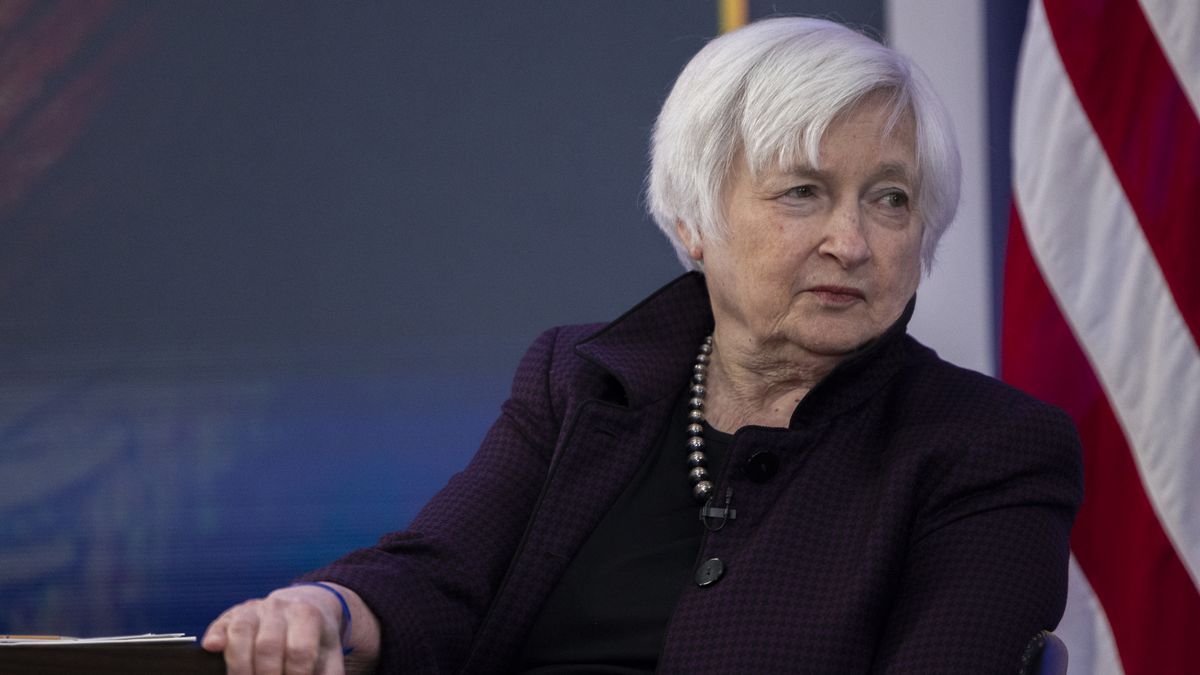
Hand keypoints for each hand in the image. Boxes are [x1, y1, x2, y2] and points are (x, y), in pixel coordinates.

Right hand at [202, 584, 348, 674]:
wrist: (309, 604)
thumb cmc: (317, 637)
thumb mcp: (330, 654)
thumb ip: (329, 674)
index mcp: (307, 615)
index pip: (299, 651)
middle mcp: (280, 607)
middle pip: (268, 645)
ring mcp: (255, 608)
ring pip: (241, 632)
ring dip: (239, 666)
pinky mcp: (234, 613)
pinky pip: (221, 622)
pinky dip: (215, 635)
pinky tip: (213, 649)